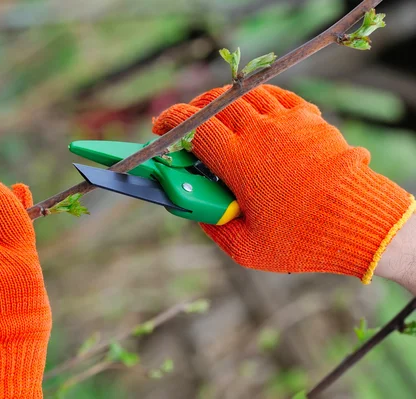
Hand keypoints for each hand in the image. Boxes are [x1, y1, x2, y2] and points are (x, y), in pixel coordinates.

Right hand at [153, 85, 414, 282]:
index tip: (159, 127)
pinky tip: (253, 109)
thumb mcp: (246, 248)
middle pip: (215, 104)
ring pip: (243, 95)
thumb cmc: (302, 240)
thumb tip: (193, 208)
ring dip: (222, 101)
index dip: (170, 121)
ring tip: (216, 114)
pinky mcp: (309, 119)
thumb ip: (213, 227)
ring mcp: (286, 122)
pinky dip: (256, 98)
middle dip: (192, 110)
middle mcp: (259, 133)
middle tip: (185, 124)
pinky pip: (275, 96)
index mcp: (238, 161)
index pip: (193, 126)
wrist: (361, 223)